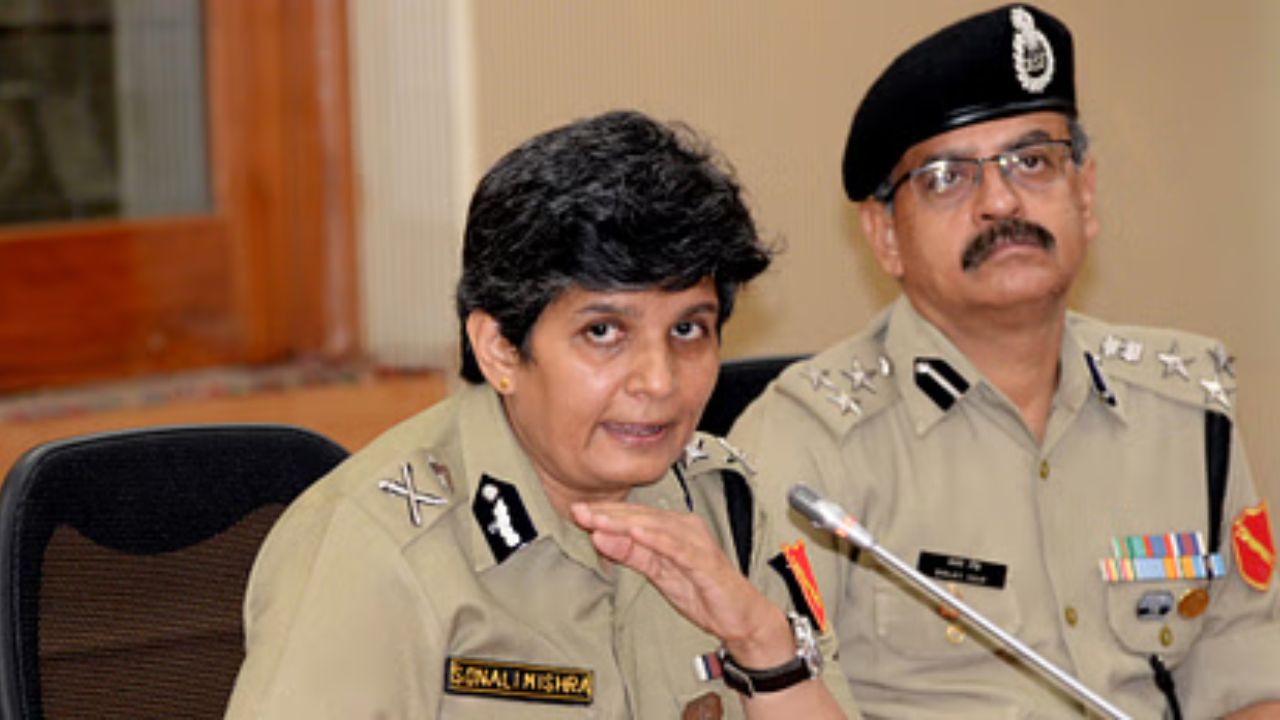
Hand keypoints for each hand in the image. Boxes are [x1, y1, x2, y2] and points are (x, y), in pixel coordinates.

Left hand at [570, 501, 790, 666]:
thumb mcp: (658, 573)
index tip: (578, 511)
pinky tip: (637, 534)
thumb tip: (600, 538)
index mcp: (673, 528)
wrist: (740, 617)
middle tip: (579, 511)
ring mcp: (696, 542)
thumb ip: (632, 555)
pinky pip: (677, 547)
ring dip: (625, 523)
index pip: (634, 517)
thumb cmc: (703, 593)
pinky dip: (656, 539)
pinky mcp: (704, 560)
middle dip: (608, 514)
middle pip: (641, 517)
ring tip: (599, 520)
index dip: (606, 513)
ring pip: (655, 527)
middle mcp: (685, 528)